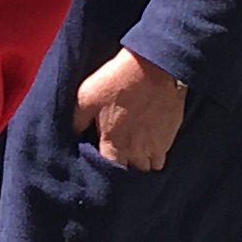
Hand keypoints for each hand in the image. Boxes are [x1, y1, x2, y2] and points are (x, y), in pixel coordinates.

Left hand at [75, 47, 188, 169]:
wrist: (155, 67)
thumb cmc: (119, 80)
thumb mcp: (86, 96)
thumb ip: (77, 120)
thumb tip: (72, 133)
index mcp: (113, 144)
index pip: (106, 173)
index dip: (102, 171)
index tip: (100, 162)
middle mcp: (135, 151)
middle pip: (128, 174)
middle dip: (122, 169)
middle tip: (117, 157)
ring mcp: (154, 147)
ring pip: (147, 169)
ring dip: (140, 165)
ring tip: (133, 155)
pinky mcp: (169, 138)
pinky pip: (162, 159)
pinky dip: (155, 157)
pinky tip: (149, 146)